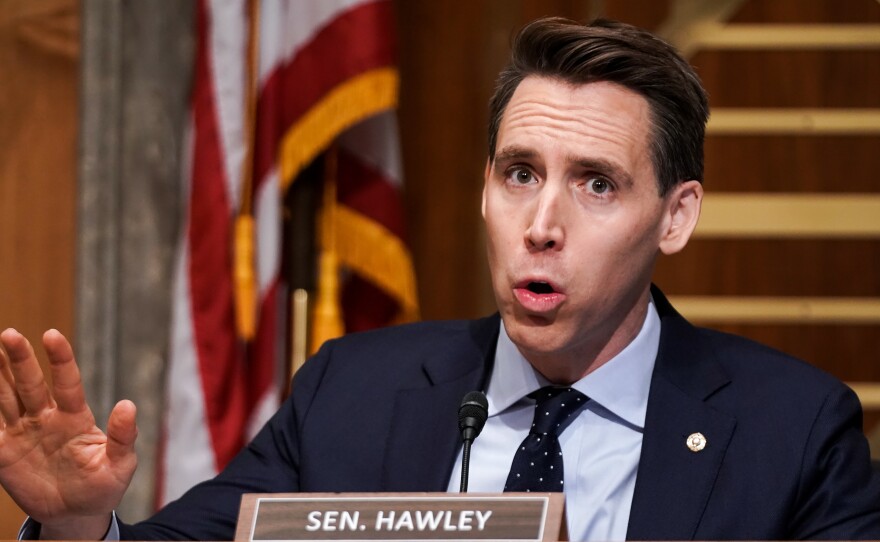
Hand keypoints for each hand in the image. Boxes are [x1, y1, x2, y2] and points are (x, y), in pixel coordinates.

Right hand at [0, 329, 137, 538]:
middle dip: (19, 359)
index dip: (60, 359)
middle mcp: (46, 418)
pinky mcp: (3, 452)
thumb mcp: (119, 465)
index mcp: (75, 417)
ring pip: (6, 398)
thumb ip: (123, 437)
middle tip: (9, 334)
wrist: (76, 513)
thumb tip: (128, 405)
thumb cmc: (103, 485)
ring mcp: (23, 432)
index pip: (67, 382)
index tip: (52, 335)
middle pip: (30, 384)